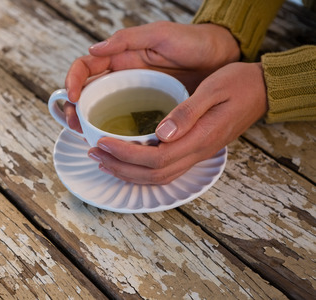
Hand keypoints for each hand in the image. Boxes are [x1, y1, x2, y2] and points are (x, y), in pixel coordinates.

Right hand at [64, 21, 239, 131]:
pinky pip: (125, 124)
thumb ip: (127, 39)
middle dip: (76, 109)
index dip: (72, 80)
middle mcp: (123, 77)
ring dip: (90, 125)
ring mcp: (134, 96)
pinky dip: (115, 134)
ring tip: (88, 138)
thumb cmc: (193, 41)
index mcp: (121, 58)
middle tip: (75, 124)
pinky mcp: (148, 111)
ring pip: (103, 112)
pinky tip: (113, 145)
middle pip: (88, 94)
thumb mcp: (160, 35)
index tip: (72, 96)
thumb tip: (94, 49)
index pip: (86, 68)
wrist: (221, 59)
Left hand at [87, 62, 267, 184]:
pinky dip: (142, 171)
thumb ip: (187, 113)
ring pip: (158, 178)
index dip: (125, 155)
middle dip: (120, 166)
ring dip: (128, 172)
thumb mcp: (213, 90)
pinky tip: (127, 160)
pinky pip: (166, 171)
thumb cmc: (239, 85)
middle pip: (152, 175)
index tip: (102, 141)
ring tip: (103, 159)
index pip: (155, 159)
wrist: (262, 91)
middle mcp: (196, 153)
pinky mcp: (195, 151)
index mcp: (199, 139)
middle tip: (94, 151)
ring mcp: (197, 155)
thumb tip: (161, 133)